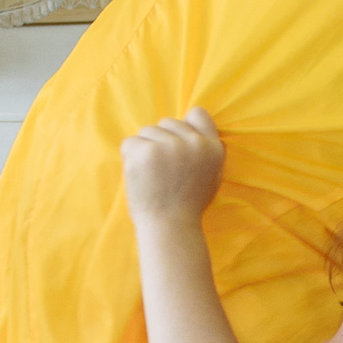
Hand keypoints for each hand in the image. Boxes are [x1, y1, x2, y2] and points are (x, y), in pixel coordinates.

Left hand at [120, 108, 224, 224]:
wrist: (170, 227)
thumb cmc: (187, 205)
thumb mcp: (211, 176)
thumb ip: (206, 150)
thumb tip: (194, 124)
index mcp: (212, 147)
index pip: (198, 114)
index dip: (184, 126)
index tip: (177, 143)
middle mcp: (194, 143)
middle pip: (167, 123)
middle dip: (160, 141)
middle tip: (162, 170)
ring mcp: (169, 146)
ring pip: (146, 132)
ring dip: (144, 150)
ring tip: (152, 176)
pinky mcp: (146, 152)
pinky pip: (129, 143)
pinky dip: (129, 158)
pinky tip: (140, 176)